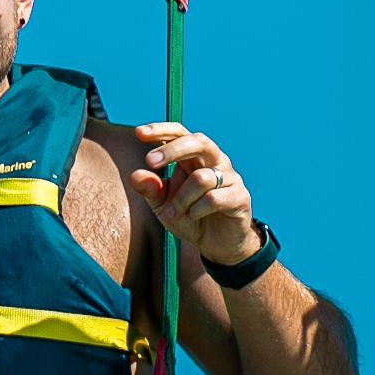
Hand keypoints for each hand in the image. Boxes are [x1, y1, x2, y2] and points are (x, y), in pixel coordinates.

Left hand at [131, 124, 260, 263]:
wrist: (216, 244)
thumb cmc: (189, 218)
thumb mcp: (163, 206)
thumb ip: (150, 190)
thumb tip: (134, 175)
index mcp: (194, 157)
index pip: (180, 133)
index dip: (161, 130)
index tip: (139, 133)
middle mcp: (214, 161)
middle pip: (198, 141)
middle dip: (173, 150)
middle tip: (150, 162)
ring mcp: (230, 177)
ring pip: (201, 178)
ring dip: (182, 199)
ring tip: (177, 213)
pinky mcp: (240, 196)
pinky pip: (213, 199)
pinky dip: (196, 211)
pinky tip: (195, 217)